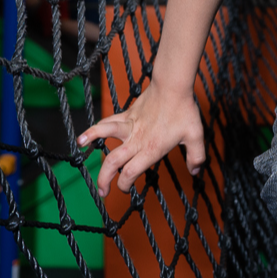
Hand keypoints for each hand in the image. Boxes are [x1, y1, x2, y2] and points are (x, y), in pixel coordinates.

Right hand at [77, 84, 205, 195]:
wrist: (172, 86)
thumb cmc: (184, 110)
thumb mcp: (196, 136)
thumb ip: (196, 156)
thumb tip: (195, 171)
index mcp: (151, 149)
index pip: (130, 172)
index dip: (124, 185)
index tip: (124, 190)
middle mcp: (136, 140)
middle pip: (113, 162)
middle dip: (104, 179)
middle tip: (102, 191)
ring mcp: (129, 126)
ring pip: (104, 134)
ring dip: (90, 140)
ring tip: (79, 147)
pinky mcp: (127, 114)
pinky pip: (108, 121)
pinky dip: (96, 127)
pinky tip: (87, 133)